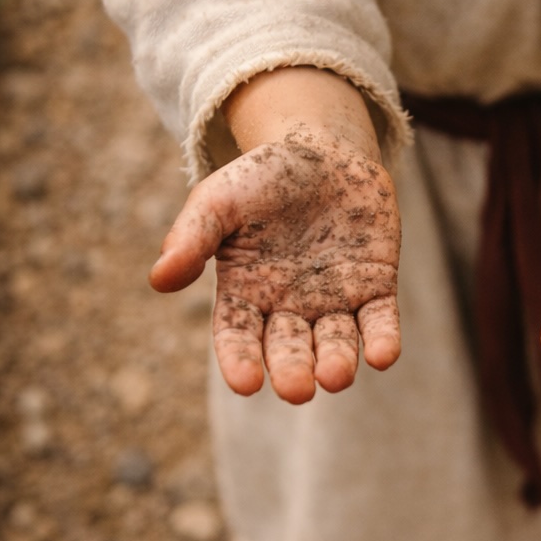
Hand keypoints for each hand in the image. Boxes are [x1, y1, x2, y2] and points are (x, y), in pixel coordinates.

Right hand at [150, 127, 400, 403]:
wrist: (323, 150)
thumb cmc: (261, 178)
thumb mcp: (218, 200)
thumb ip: (192, 237)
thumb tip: (158, 279)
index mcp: (246, 294)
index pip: (239, 337)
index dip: (240, 361)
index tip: (246, 383)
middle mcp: (290, 307)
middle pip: (289, 348)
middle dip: (293, 369)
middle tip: (297, 389)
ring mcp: (335, 300)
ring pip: (336, 342)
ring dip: (337, 362)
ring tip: (335, 377)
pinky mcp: (375, 287)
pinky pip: (380, 320)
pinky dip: (382, 339)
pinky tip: (382, 356)